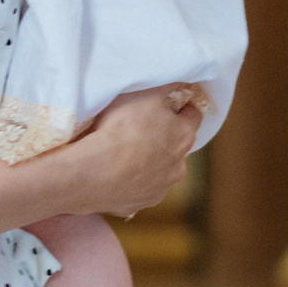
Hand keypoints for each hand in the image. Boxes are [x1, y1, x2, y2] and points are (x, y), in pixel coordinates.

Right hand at [65, 84, 202, 216]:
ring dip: (147, 163)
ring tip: (121, 155)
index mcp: (184, 136)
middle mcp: (178, 167)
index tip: (167, 101)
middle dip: (163, 138)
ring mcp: (158, 189)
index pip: (193, 115)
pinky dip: (129, 182)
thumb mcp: (146, 93)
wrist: (94, 172)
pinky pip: (136, 190)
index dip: (180, 106)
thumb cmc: (122, 128)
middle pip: (175, 147)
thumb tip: (183, 82)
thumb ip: (168, 85)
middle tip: (138, 128)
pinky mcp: (137, 205)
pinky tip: (112, 174)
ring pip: (158, 172)